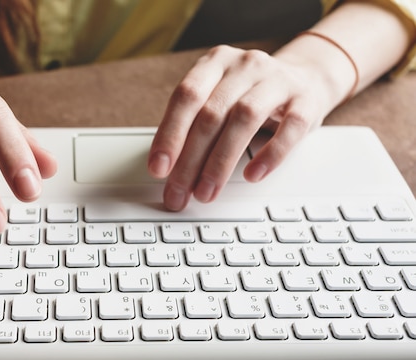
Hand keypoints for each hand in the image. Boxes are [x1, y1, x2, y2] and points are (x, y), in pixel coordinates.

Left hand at [148, 45, 332, 210]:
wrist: (307, 78)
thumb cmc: (251, 95)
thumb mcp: (218, 98)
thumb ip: (193, 126)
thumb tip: (169, 171)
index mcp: (215, 63)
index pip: (186, 97)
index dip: (169, 134)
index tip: (158, 168)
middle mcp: (245, 66)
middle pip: (211, 114)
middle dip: (190, 160)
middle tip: (179, 191)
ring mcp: (277, 80)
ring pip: (244, 119)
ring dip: (220, 162)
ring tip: (207, 191)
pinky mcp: (306, 101)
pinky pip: (289, 129)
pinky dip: (269, 155)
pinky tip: (253, 175)